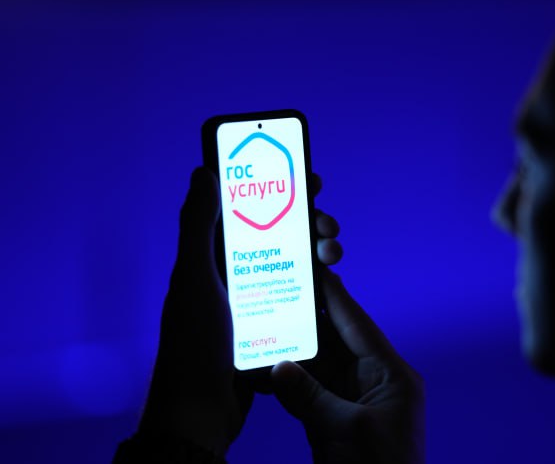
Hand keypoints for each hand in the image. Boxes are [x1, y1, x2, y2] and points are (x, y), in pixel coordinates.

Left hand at [138, 166, 343, 456]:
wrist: (203, 410)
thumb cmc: (194, 343)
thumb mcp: (194, 279)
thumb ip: (198, 226)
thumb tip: (202, 172)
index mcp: (213, 257)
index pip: (250, 210)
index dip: (279, 190)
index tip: (308, 179)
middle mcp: (236, 274)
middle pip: (282, 236)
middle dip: (309, 223)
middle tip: (327, 225)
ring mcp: (257, 301)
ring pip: (297, 265)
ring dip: (319, 253)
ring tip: (333, 256)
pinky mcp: (274, 327)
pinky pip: (302, 299)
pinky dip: (320, 287)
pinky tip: (332, 283)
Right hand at [271, 267, 425, 463]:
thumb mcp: (345, 431)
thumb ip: (309, 396)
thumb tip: (276, 366)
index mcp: (391, 377)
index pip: (359, 326)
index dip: (335, 297)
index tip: (315, 268)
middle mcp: (373, 384)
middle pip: (336, 342)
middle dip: (308, 320)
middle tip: (280, 289)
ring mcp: (352, 404)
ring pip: (318, 367)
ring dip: (293, 350)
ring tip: (264, 321)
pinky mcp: (333, 423)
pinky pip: (308, 394)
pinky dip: (288, 383)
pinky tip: (263, 365)